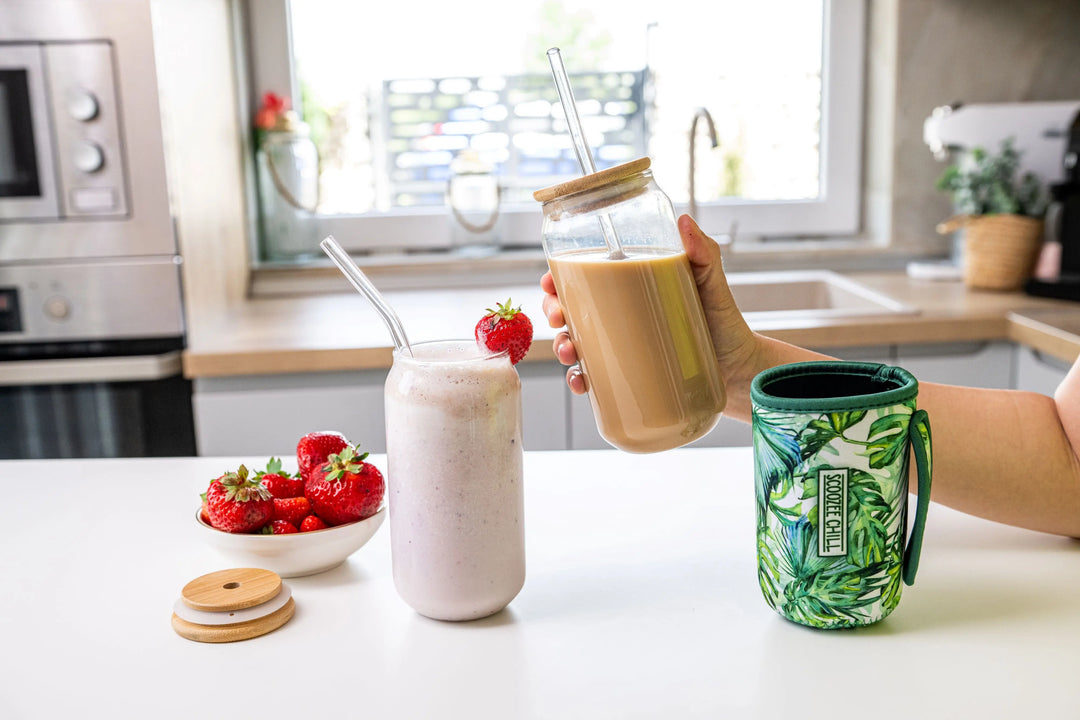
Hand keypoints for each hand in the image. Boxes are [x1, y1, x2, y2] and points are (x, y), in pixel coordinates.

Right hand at [540, 214, 761, 398]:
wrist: (739, 368)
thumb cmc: (722, 320)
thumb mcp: (711, 283)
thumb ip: (702, 253)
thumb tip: (685, 221)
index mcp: (629, 290)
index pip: (583, 279)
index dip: (557, 279)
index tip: (550, 281)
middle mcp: (619, 318)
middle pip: (570, 311)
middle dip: (553, 313)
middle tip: (559, 317)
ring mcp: (621, 348)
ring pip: (576, 344)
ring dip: (561, 347)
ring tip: (569, 351)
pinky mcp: (627, 377)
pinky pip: (594, 379)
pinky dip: (579, 380)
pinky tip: (580, 382)